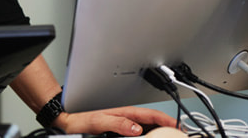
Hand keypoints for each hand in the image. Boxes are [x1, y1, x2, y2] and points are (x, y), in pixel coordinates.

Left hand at [53, 105, 177, 136]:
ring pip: (146, 128)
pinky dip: (147, 136)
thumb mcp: (100, 122)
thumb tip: (137, 128)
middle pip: (151, 121)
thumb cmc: (81, 120)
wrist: (68, 122)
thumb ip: (118, 124)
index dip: (165, 120)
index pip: (150, 115)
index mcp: (124, 112)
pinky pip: (138, 133)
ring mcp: (124, 123)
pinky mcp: (120, 130)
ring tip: (168, 137)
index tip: (177, 126)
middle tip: (179, 134)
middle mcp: (126, 117)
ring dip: (157, 132)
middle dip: (166, 126)